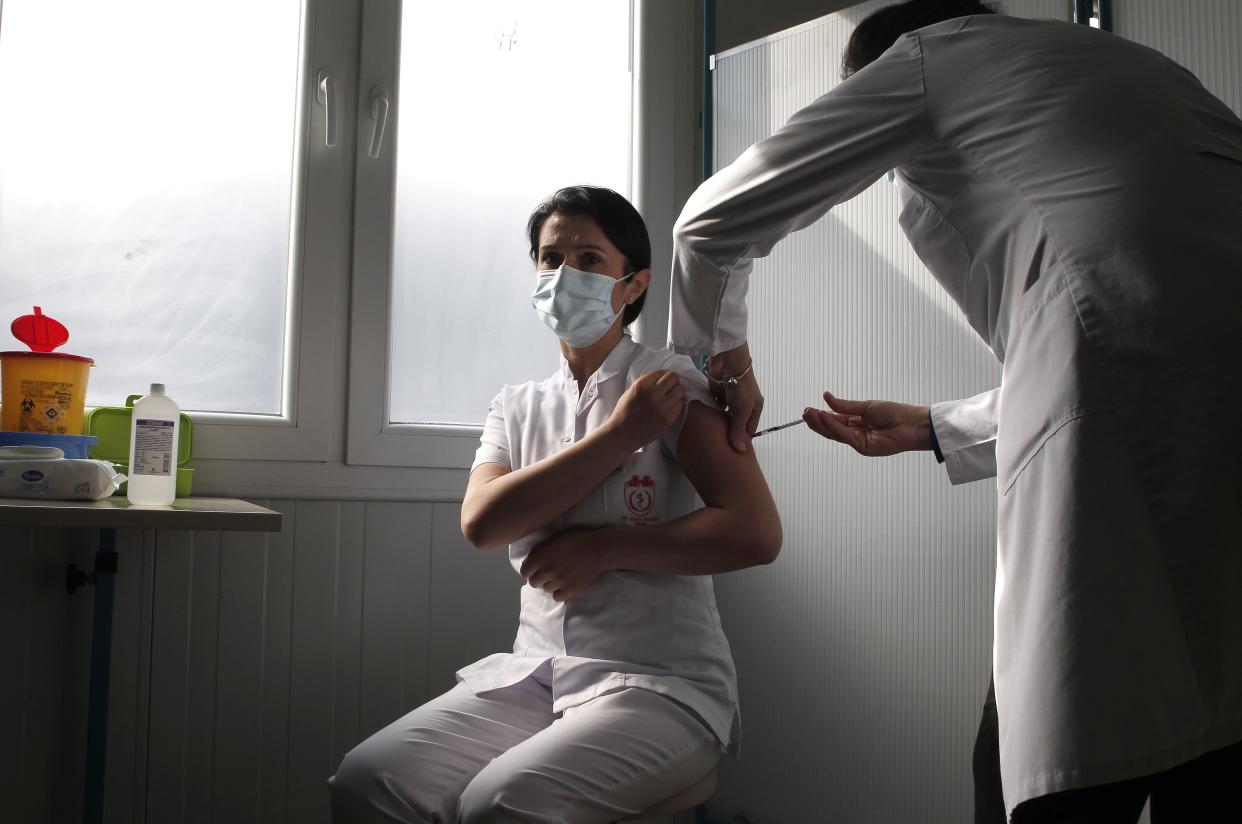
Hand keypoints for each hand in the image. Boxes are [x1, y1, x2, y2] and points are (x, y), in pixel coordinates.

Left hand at [520, 529, 608, 601]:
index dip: (529, 571)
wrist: (597, 549)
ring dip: (551, 584)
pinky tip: (565, 585)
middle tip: (548, 574)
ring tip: (561, 576)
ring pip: (546, 589)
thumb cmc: (575, 541)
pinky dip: (559, 593)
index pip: (525, 572)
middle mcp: (548, 570)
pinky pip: (557, 597)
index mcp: (542, 557)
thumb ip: (538, 550)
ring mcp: (559, 581)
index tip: (536, 570)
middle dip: (539, 578)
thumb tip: (528, 561)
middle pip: (533, 583)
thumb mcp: (554, 539)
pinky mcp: (570, 589)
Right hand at [603, 370, 684, 452]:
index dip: (665, 375)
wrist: (622, 434)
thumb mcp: (630, 391)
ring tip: (670, 397)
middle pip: (674, 378)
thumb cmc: (624, 412)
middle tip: (670, 387)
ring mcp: (662, 407)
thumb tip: (663, 378)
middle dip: (673, 382)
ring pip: (680, 391)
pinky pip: (680, 405)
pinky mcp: (668, 418)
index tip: (665, 380)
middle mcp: (653, 394)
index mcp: (641, 385)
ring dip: (677, 393)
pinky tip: (669, 407)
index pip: (662, 372)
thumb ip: (646, 383)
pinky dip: (677, 404)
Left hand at [707, 342, 762, 453]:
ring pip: (725, 418)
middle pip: (736, 425)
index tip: (732, 453)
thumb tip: (740, 451)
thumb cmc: (740, 387)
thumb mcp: (742, 411)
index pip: (749, 430)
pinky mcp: (718, 396)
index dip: (742, 440)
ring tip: (712, 441)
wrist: (728, 364)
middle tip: (721, 450)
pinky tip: (705, 426)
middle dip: (730, 434)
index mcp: (755, 409)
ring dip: (720, 425)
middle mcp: (744, 406)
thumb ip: (738, 430)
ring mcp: (730, 401)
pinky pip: (715, 410)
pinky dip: (712, 415)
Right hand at [802, 390, 930, 456]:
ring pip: (834, 434)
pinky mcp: (863, 447)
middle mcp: (856, 433)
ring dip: (820, 424)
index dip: (821, 415)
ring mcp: (858, 441)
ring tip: (809, 414)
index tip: (809, 409)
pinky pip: (844, 436)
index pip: (834, 420)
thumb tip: (826, 397)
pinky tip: (824, 416)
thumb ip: (844, 406)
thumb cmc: (894, 413)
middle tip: (805, 413)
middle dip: (816, 421)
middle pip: (831, 429)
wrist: (911, 423)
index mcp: (856, 422)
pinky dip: (833, 427)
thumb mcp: (865, 406)